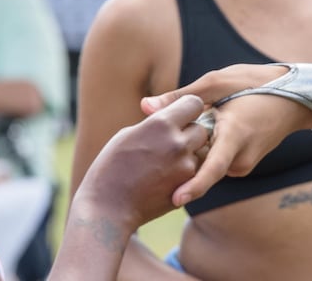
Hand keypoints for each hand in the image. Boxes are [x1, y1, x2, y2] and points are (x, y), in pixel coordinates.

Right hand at [73, 95, 212, 231]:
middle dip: (190, 132)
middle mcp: (178, 142)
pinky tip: (167, 176)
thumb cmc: (111, 168)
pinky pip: (198, 172)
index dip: (187, 109)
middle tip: (173, 140)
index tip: (178, 115)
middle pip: (201, 128)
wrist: (109, 208)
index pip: (194, 103)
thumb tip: (169, 116)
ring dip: (191, 152)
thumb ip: (154, 123)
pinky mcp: (188, 187)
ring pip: (202, 151)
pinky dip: (188, 171)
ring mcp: (185, 166)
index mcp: (161, 123)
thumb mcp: (128, 134)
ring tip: (167, 161)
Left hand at [142, 64, 311, 206]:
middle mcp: (241, 157)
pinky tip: (208, 129)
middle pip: (200, 163)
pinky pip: (216, 161)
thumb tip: (144, 107)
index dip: (194, 185)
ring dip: (194, 148)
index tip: (175, 199)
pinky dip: (206, 149)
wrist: (294, 99)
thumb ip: (180, 98)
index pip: (212, 168)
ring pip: (206, 161)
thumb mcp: (217, 82)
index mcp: (236, 134)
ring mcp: (243, 164)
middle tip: (160, 139)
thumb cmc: (255, 84)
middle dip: (180, 156)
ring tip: (199, 122)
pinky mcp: (242, 166)